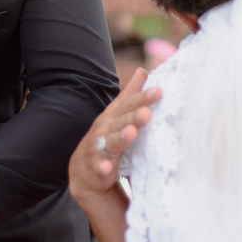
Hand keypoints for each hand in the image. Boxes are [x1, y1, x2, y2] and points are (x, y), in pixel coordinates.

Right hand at [68, 69, 159, 205]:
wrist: (82, 171)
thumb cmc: (105, 137)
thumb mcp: (116, 114)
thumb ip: (130, 95)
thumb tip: (142, 70)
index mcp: (113, 116)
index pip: (128, 104)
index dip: (142, 97)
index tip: (159, 91)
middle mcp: (105, 129)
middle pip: (121, 121)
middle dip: (134, 116)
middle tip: (147, 112)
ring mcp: (99, 149)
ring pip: (111, 142)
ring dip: (121, 137)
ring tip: (131, 132)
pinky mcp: (96, 168)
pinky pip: (99, 168)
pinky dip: (102, 168)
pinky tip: (107, 169)